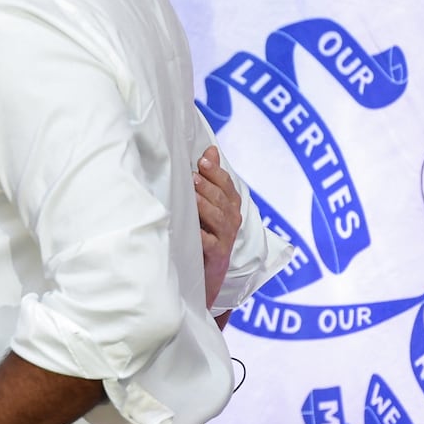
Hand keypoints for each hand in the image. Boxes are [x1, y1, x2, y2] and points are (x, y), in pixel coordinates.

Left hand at [195, 145, 240, 309]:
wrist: (205, 274)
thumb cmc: (203, 232)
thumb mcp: (207, 204)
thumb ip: (211, 178)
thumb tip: (209, 149)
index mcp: (230, 206)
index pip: (226, 185)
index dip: (216, 172)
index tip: (202, 160)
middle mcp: (231, 220)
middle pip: (222, 199)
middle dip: (208, 186)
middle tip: (192, 176)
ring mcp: (226, 238)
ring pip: (218, 218)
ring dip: (204, 205)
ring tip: (191, 193)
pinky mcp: (218, 255)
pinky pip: (210, 243)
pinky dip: (201, 235)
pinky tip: (191, 226)